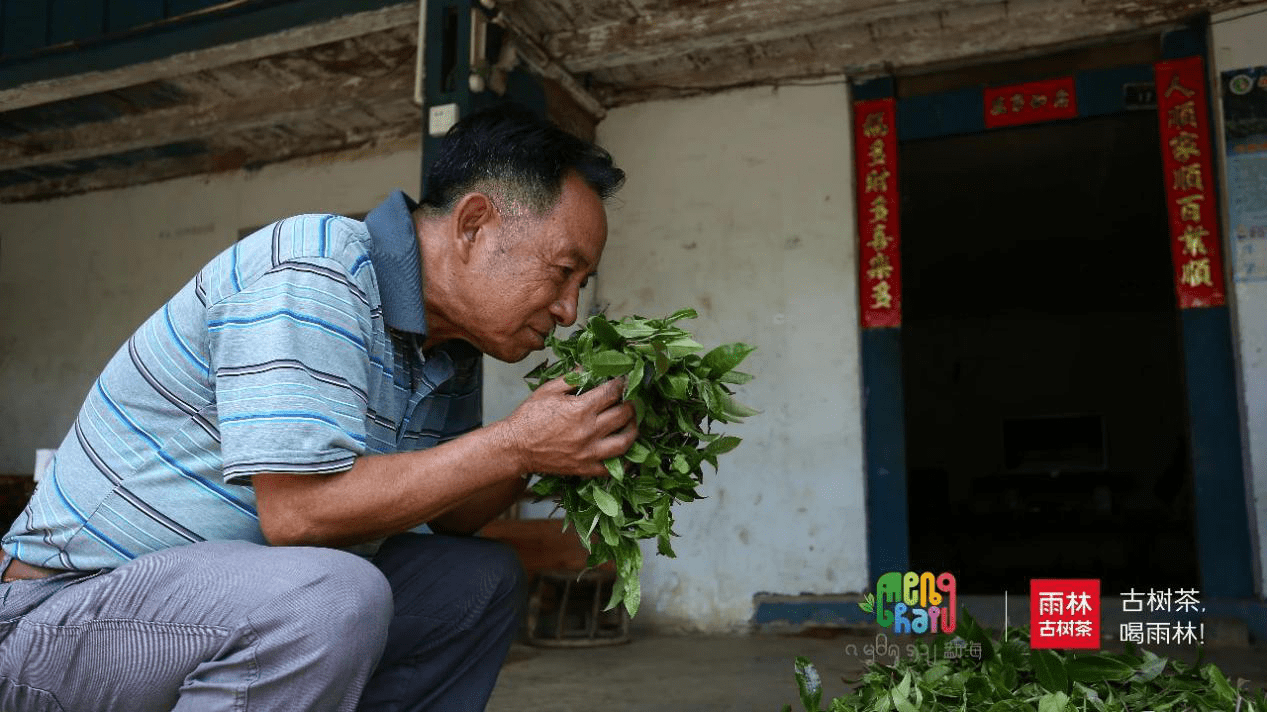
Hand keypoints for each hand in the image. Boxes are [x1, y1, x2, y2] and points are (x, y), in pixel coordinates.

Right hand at [499, 375, 636, 476]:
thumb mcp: (548, 390)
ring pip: (624, 442)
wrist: (515, 447)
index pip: (612, 392)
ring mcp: (588, 452)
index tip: (624, 380)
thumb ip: (571, 378)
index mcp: (581, 409)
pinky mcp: (584, 468)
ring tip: (632, 422)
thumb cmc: (528, 417)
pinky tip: (625, 452)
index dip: (621, 383)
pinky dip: (622, 462)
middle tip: (630, 399)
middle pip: (624, 415)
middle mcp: (589, 431)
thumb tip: (588, 368)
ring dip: (633, 430)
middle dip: (631, 404)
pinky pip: (611, 468)